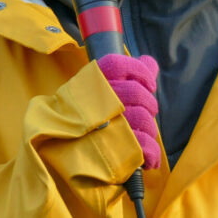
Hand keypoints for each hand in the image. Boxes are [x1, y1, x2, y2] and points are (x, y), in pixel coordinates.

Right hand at [96, 54, 160, 169]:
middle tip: (147, 112)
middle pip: (136, 91)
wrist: (66, 149)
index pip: (119, 65)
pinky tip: (150, 156)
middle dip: (149, 104)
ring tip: (143, 134)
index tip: (150, 85)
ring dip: (150, 129)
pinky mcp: (113, 146)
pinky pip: (142, 143)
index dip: (139, 71)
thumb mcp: (104, 89)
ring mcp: (105, 122)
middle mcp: (97, 98)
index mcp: (93, 81)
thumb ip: (131, 72)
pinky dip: (151, 150)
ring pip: (142, 117)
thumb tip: (149, 61)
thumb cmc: (90, 115)